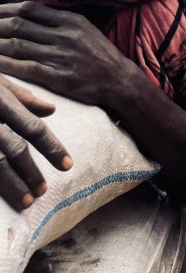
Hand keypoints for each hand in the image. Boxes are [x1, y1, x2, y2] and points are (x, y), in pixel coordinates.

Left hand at [0, 3, 140, 110]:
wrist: (120, 81)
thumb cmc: (100, 56)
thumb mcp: (85, 30)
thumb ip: (59, 22)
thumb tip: (29, 15)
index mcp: (71, 20)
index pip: (30, 9)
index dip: (5, 10)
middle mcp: (65, 35)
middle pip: (19, 25)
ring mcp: (61, 55)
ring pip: (17, 45)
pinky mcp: (59, 77)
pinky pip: (24, 68)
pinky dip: (5, 65)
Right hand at [0, 74, 71, 209]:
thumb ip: (23, 96)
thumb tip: (51, 110)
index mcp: (2, 101)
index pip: (33, 128)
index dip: (52, 147)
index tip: (68, 166)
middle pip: (14, 149)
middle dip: (30, 172)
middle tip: (42, 191)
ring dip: (11, 184)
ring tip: (25, 201)